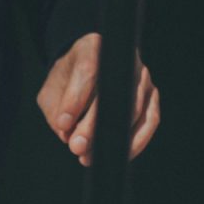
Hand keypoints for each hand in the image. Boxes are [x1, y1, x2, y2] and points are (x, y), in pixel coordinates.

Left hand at [37, 32, 160, 166]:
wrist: (83, 72)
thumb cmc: (66, 82)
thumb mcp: (51, 92)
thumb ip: (56, 110)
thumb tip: (67, 132)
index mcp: (93, 47)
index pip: (87, 70)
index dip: (75, 99)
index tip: (63, 124)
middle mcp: (124, 60)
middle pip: (113, 93)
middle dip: (93, 124)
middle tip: (76, 146)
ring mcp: (142, 77)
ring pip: (134, 109)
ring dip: (113, 137)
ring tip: (88, 155)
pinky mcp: (152, 96)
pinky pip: (150, 121)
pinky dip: (135, 141)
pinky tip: (116, 154)